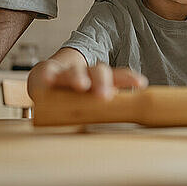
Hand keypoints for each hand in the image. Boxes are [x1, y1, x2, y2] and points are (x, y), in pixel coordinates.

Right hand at [28, 60, 147, 100]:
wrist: (47, 78)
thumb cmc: (75, 94)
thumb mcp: (95, 99)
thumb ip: (109, 107)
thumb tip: (130, 114)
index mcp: (100, 80)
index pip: (117, 76)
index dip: (128, 78)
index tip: (141, 83)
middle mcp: (85, 73)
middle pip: (97, 71)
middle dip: (103, 81)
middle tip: (106, 95)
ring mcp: (64, 73)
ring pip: (74, 72)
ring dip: (78, 77)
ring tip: (82, 84)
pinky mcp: (45, 73)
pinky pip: (46, 72)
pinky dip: (47, 75)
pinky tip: (49, 79)